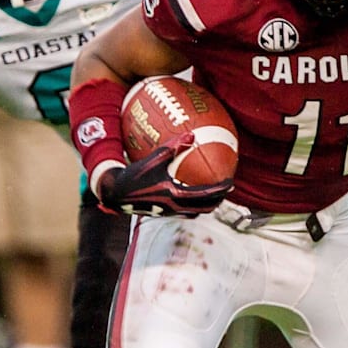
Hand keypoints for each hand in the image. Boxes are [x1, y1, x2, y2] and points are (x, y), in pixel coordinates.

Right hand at [97, 133, 232, 216]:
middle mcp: (175, 206)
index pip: (206, 194)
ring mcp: (169, 212)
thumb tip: (192, 134)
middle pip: (206, 208)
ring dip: (207, 205)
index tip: (231, 182)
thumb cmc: (134, 175)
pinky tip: (190, 196)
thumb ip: (174, 147)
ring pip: (195, 212)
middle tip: (226, 190)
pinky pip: (184, 212)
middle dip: (218, 200)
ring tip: (212, 195)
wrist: (116, 193)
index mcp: (175, 194)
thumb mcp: (154, 158)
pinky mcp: (163, 213)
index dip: (221, 189)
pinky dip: (193, 206)